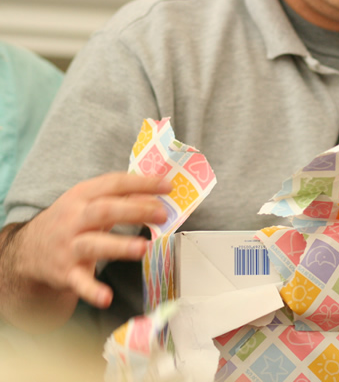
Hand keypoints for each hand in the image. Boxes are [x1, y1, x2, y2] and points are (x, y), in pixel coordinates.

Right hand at [14, 172, 171, 308]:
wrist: (28, 251)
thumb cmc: (72, 222)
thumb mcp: (92, 203)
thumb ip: (125, 199)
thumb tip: (158, 198)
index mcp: (82, 196)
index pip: (114, 184)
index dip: (141, 183)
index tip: (167, 185)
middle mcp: (73, 219)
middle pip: (105, 211)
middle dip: (135, 211)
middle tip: (161, 214)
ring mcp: (68, 246)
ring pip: (93, 244)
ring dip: (119, 246)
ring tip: (143, 248)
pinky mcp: (65, 273)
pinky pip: (79, 282)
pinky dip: (92, 290)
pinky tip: (106, 297)